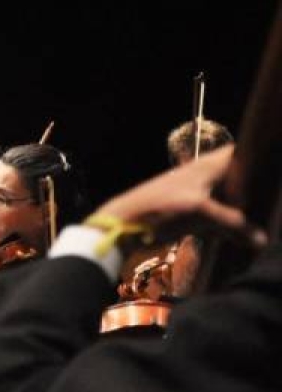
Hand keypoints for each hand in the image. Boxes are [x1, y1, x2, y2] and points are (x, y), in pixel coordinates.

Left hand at [101, 145, 263, 246]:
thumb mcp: (200, 213)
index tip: (273, 169)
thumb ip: (233, 223)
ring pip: (227, 198)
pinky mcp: (188, 214)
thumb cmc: (158, 209)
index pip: (237, 153)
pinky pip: (217, 216)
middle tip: (270, 201)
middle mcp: (202, 178)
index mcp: (205, 167)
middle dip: (253, 188)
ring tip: (263, 220)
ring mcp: (194, 196)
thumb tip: (262, 238)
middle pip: (235, 177)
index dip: (255, 157)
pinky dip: (229, 224)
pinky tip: (240, 237)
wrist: (123, 225)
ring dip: (242, 209)